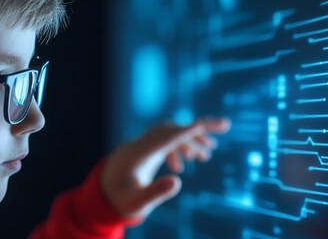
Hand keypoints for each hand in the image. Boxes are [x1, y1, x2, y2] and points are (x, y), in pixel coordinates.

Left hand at [101, 118, 230, 218]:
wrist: (101, 192)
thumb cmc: (119, 199)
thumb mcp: (136, 202)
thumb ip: (156, 192)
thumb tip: (178, 181)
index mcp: (139, 154)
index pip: (166, 138)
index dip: (186, 131)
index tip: (203, 124)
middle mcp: (142, 144)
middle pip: (174, 128)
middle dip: (199, 126)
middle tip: (225, 124)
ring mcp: (143, 144)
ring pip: (172, 133)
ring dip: (191, 139)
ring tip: (207, 155)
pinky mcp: (145, 149)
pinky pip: (166, 140)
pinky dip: (180, 147)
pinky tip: (182, 167)